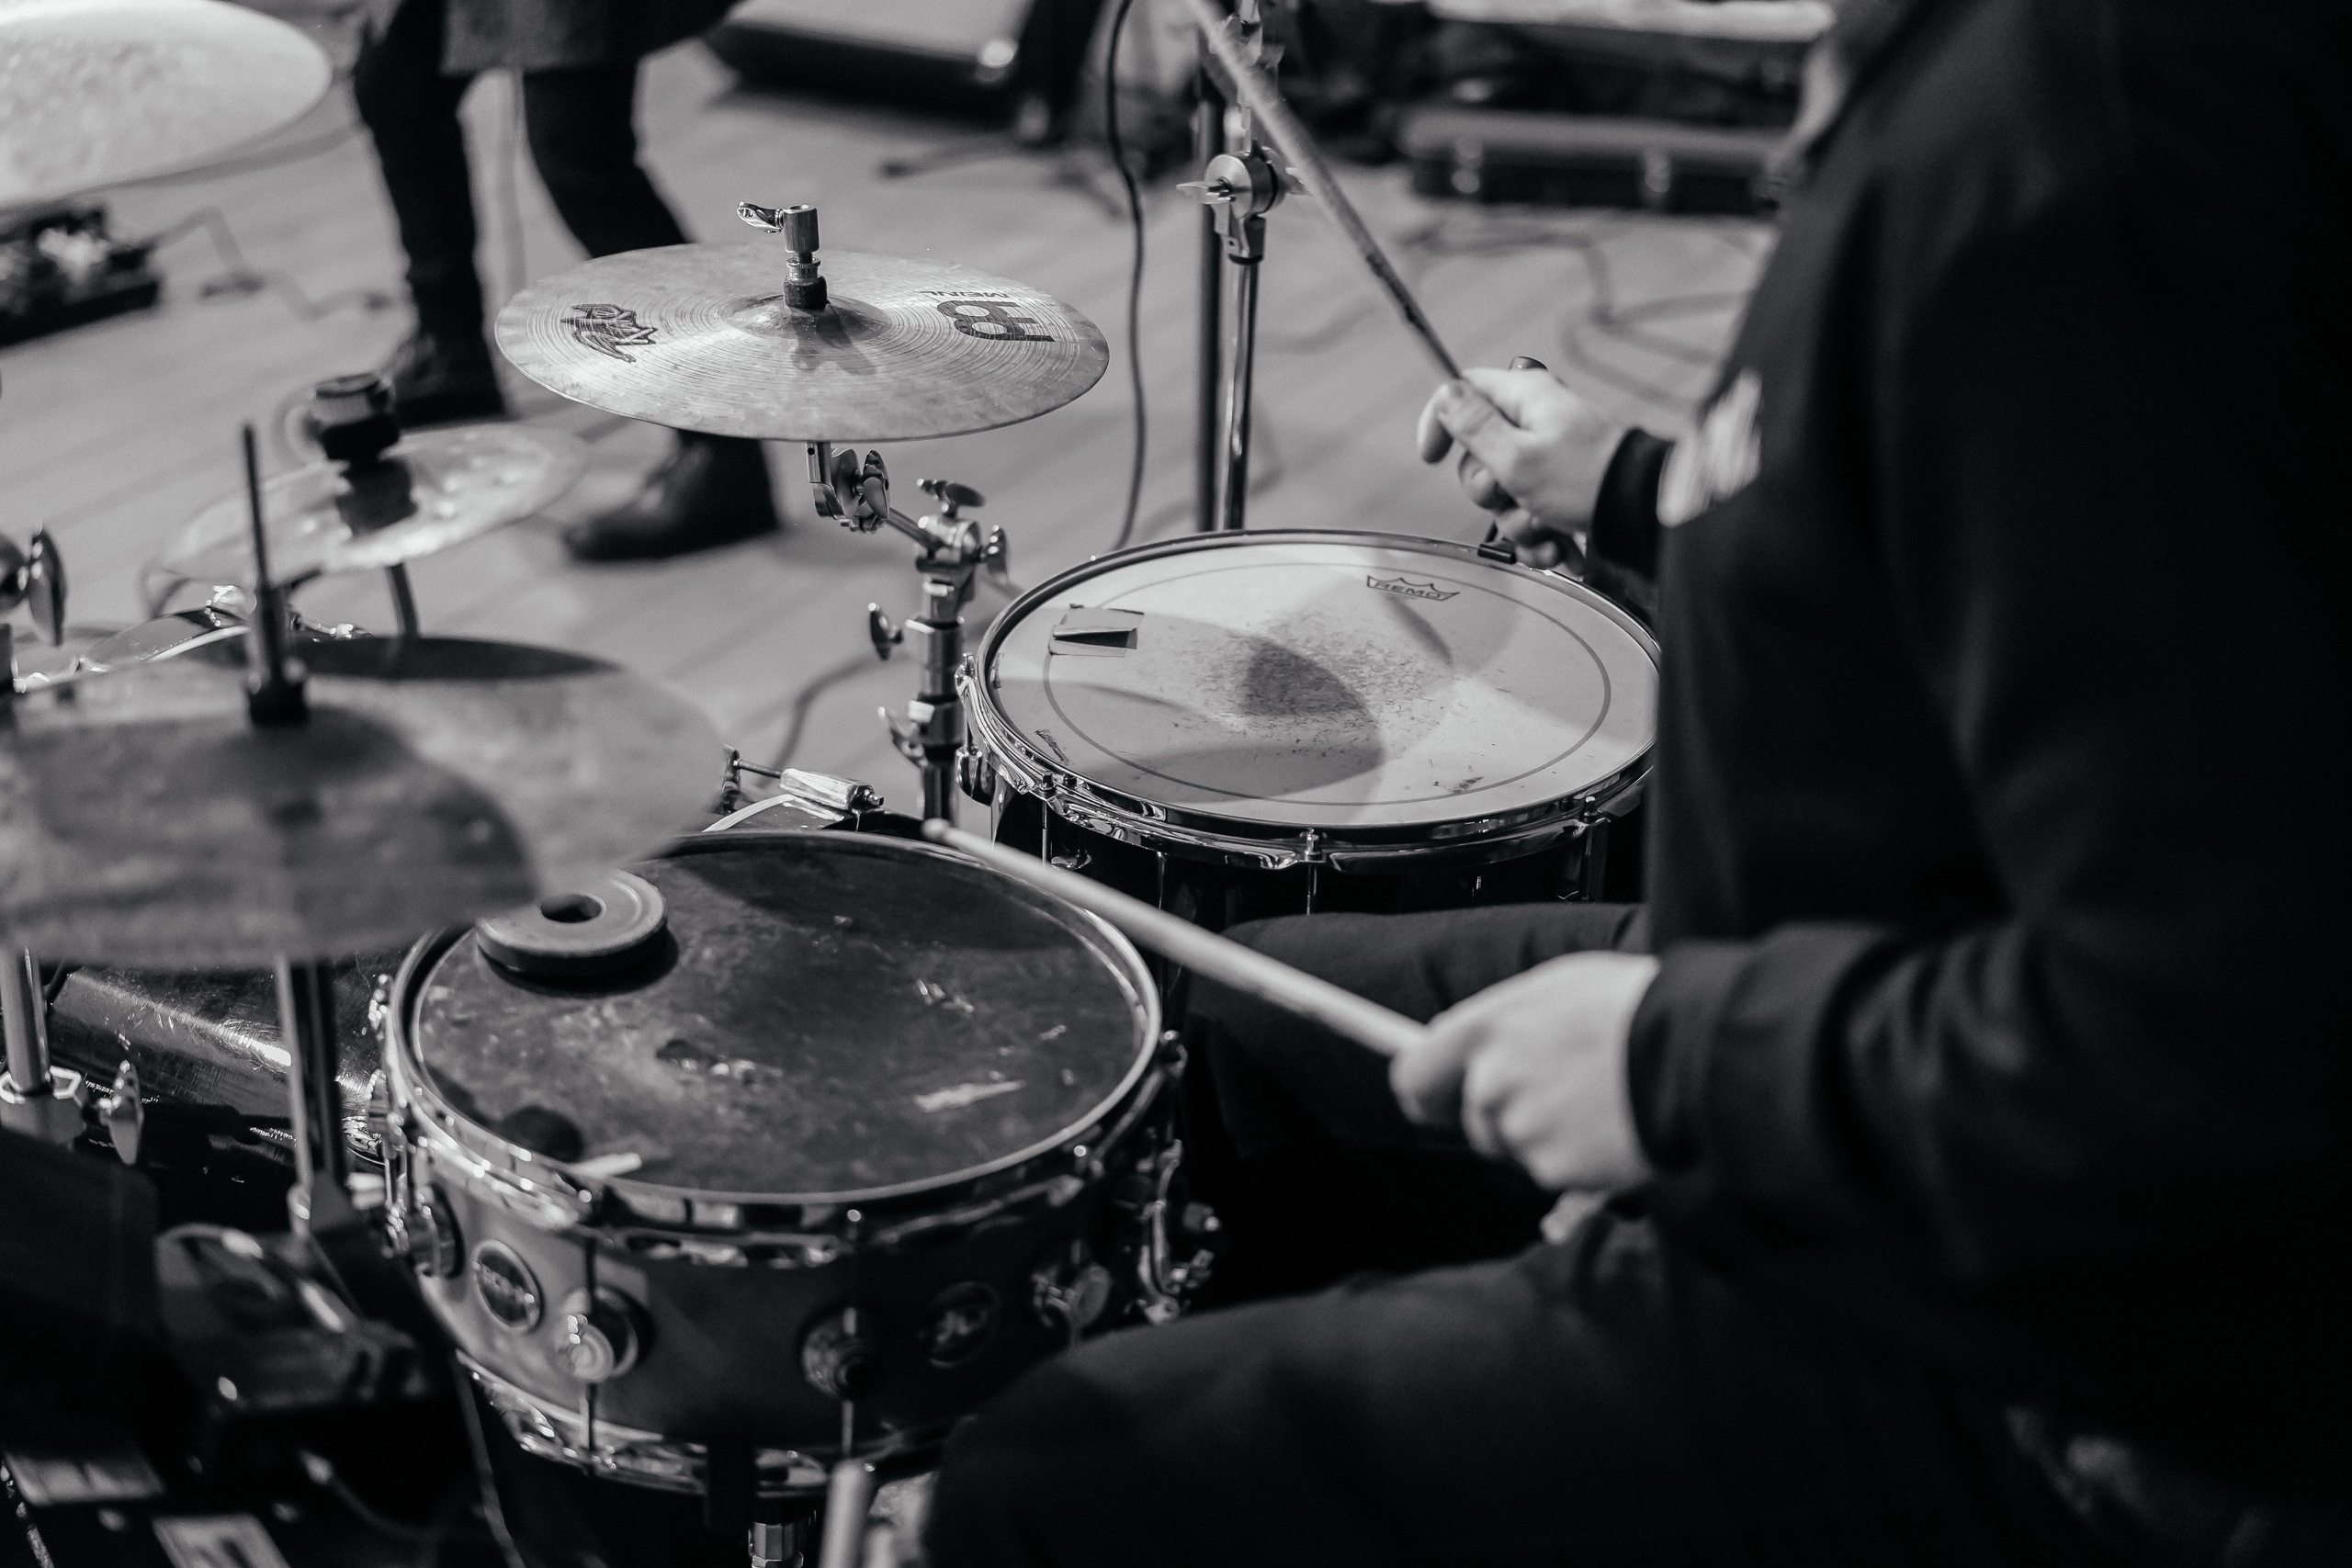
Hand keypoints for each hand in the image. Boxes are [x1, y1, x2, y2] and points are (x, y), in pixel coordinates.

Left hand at [1391, 952, 1660, 1191]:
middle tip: (1558, 1097)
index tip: (1434, 1102)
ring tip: (1599, 1102)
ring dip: (1548, 1137)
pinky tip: (1614, 1128)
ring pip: (1518, 1149)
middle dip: (1506, 1118)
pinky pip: (1556, 1174)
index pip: (1414, 1076)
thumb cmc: (1634, 1006)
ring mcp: (1522, 1129)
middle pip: (1475, 1121)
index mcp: (1486, 1029)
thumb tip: (1475, 1046)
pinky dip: (1580, 1161)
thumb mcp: (1557, 988)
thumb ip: (1505, 1023)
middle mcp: (1490, 1082)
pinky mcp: (1556, 1169)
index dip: (1425, 1093)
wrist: (1693, 1050)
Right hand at [1415, 369, 1628, 568]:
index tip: (1433, 457)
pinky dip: (1537, 533)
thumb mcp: (1517, 456)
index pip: (1463, 391)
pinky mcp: (1561, 488)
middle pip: (1478, 454)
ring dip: (1516, 519)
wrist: (1641, 515)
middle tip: (1510, 492)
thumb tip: (1446, 394)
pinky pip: (1528, 511)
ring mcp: (1549, 456)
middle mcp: (1536, 421)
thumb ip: (1474, 427)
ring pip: (1503, 491)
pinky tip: (1555, 544)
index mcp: (1525, 398)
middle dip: (1488, 489)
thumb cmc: (1586, 480)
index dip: (1440, 423)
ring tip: (1543, 524)